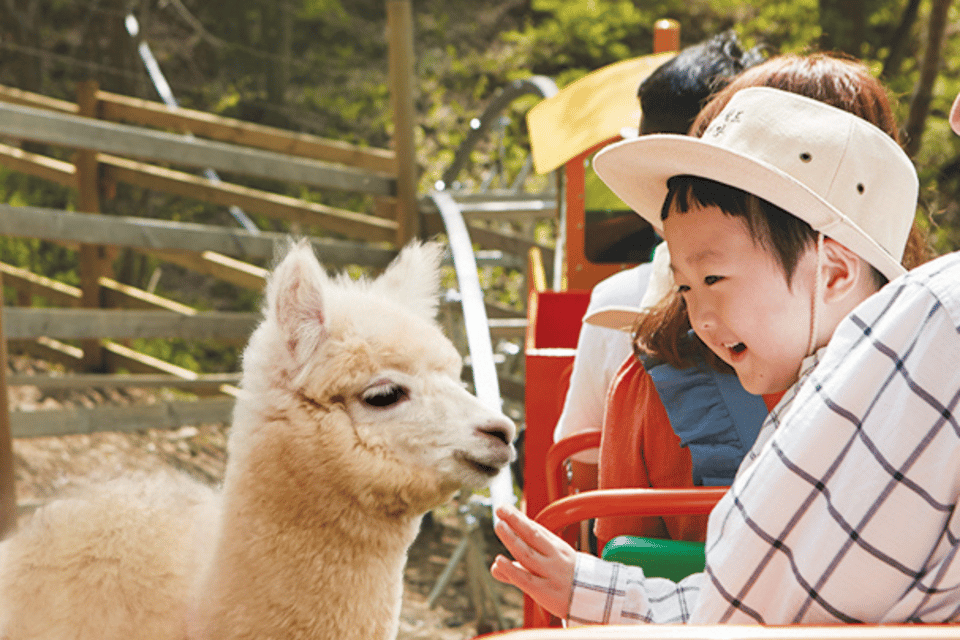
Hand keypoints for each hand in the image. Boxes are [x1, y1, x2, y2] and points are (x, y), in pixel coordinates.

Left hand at [489, 503, 576, 619]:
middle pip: (533, 536)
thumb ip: (520, 568)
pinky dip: (511, 570)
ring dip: (512, 539)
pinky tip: (498, 562)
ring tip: (499, 526)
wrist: (597, 601)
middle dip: (516, 521)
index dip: (518, 518)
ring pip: (528, 554)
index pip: (536, 530)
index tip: (503, 508)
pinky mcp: (546, 591)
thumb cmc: (569, 582)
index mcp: (557, 548)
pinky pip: (526, 579)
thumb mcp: (549, 568)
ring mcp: (550, 573)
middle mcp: (554, 557)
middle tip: (500, 509)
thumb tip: (494, 567)